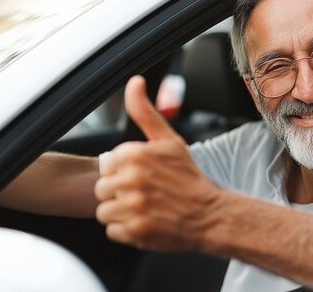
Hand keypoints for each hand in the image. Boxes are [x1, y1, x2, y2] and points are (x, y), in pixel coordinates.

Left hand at [94, 76, 220, 250]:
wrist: (210, 215)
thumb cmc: (188, 178)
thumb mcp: (169, 141)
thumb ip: (145, 112)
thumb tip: (134, 81)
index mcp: (136, 154)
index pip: (107, 165)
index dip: (123, 172)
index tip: (143, 177)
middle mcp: (132, 179)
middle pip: (102, 188)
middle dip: (120, 193)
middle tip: (145, 195)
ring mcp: (133, 206)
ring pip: (104, 210)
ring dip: (121, 213)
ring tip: (145, 210)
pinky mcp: (135, 230)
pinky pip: (112, 230)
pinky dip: (127, 231)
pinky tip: (146, 223)